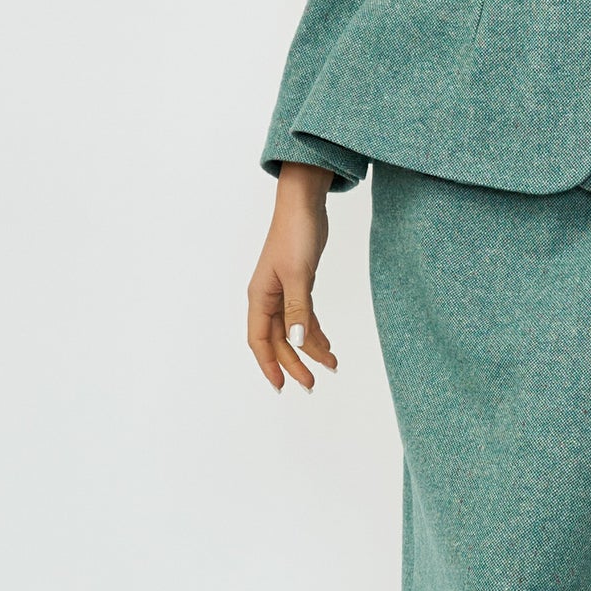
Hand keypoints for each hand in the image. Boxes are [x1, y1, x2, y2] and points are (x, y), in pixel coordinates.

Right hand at [246, 163, 338, 390]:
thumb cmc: (295, 234)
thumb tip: (298, 342)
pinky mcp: (299, 286)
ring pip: (294, 331)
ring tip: (331, 366)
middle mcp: (268, 298)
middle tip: (312, 384)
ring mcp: (283, 293)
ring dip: (310, 350)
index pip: (259, 340)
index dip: (269, 365)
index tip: (281, 386)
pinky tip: (328, 346)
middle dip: (294, 363)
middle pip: (278, 341)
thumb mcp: (298, 274)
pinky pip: (305, 317)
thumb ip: (298, 310)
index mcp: (260, 296)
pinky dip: (316, 332)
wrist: (304, 205)